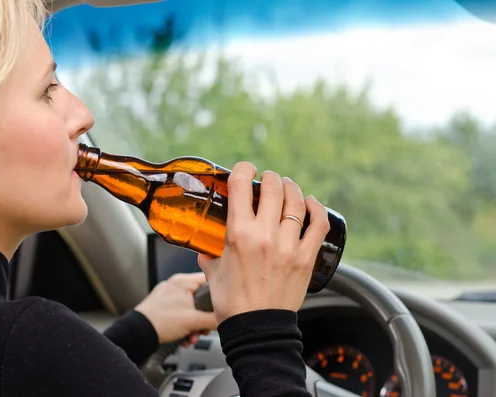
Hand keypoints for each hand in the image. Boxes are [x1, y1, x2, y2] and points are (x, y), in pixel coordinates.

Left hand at [135, 272, 217, 345]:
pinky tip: (183, 337)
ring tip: (191, 337)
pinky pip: (181, 313)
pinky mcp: (163, 306)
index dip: (218, 292)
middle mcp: (175, 285)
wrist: (139, 333)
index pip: (208, 279)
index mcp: (183, 282)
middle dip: (203, 318)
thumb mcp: (193, 321)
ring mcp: (168, 295)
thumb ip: (213, 319)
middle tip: (203, 328)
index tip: (222, 302)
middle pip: (200, 299)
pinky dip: (184, 326)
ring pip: (191, 308)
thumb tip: (225, 318)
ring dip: (194, 326)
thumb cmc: (159, 322)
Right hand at [198, 163, 329, 323]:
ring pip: (296, 202)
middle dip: (269, 178)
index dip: (243, 169)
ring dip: (291, 188)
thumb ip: (208, 255)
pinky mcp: (306, 257)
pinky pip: (318, 224)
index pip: (241, 184)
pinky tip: (311, 202)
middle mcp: (265, 235)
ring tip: (287, 187)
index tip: (244, 169)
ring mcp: (289, 245)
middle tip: (267, 180)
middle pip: (273, 188)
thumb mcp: (213, 273)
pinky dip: (316, 208)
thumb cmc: (233, 304)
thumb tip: (206, 248)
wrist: (256, 329)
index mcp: (238, 234)